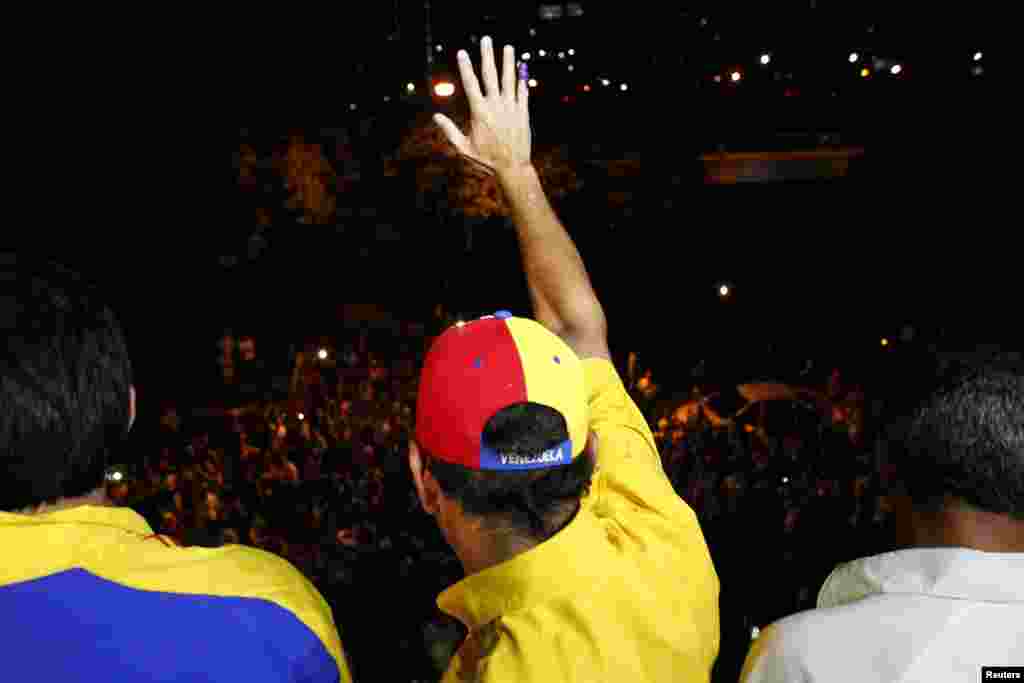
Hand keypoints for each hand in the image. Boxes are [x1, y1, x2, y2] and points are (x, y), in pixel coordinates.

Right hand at [434, 36, 530, 175]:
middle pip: (491, 76)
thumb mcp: (463, 148)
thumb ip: (450, 131)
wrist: (513, 168)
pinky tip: (522, 66)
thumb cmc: (486, 160)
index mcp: (479, 112)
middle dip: (487, 56)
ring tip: (508, 47)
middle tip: (486, 40)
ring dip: (508, 62)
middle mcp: (496, 106)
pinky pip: (523, 92)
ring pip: (509, 80)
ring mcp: (511, 108)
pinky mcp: (523, 113)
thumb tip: (436, 117)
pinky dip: (522, 78)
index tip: (462, 52)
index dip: (465, 67)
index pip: (470, 84)